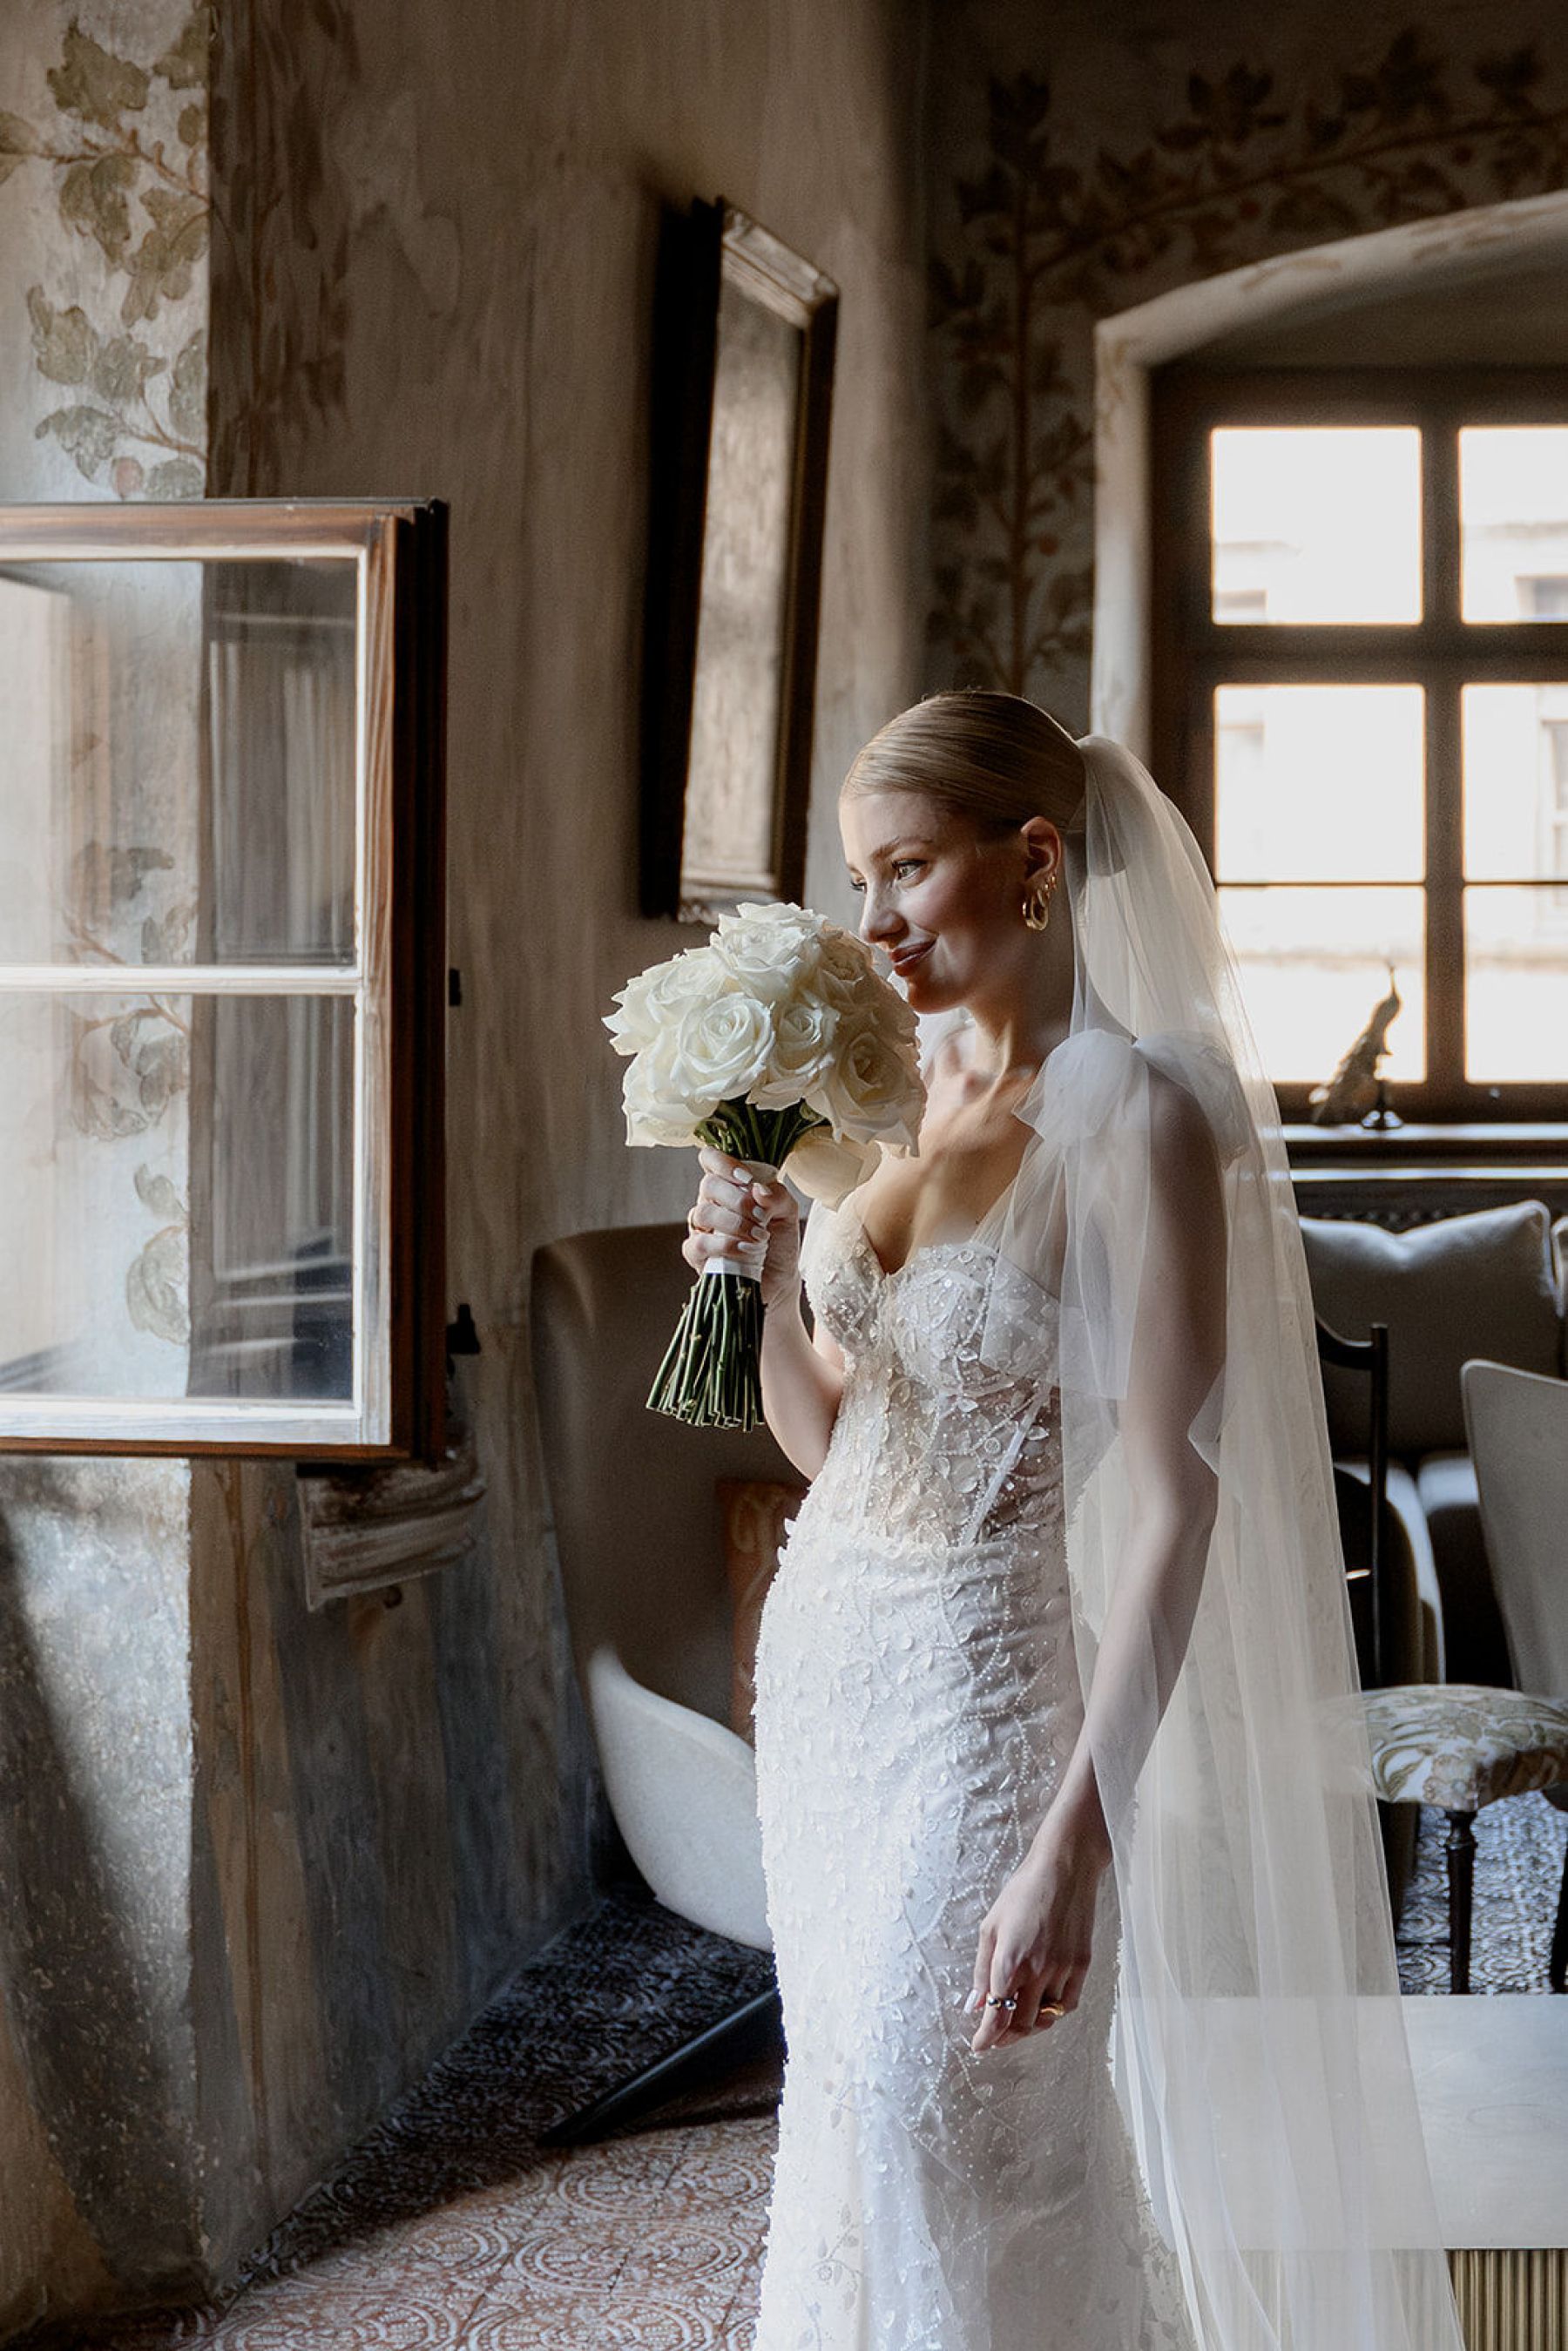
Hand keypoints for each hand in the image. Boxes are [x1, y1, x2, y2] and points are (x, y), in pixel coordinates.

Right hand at [682, 1146, 801, 1311]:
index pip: (710, 1159)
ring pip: (702, 1213)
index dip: (724, 1163)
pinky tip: (744, 1251)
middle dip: (738, 1200)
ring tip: (759, 1238)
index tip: (747, 1179)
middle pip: (708, 1184)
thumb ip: (777, 1196)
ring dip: (734, 1224)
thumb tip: (758, 1189)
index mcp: (729, 1185)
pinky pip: (698, 1244)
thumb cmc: (780, 1242)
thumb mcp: (788, 1214)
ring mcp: (701, 1228)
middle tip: (762, 1217)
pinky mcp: (696, 1254)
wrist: (779, 1280)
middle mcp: (711, 1202)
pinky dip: (723, 1246)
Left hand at [965, 1814, 1111, 2054]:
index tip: (979, 2046)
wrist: (1064, 1868)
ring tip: (1018, 2022)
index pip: (997, 2015)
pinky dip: (1055, 2012)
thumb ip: (982, 1969)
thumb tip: (974, 2005)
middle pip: (1022, 2024)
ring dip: (1030, 2026)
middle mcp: (1037, 1970)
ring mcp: (1063, 1969)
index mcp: (1009, 1960)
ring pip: (1047, 2018)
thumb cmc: (1022, 1891)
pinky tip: (1045, 2006)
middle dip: (1006, 2035)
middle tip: (996, 2035)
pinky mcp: (1082, 1965)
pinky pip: (1068, 2003)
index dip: (986, 2037)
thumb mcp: (991, 1926)